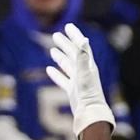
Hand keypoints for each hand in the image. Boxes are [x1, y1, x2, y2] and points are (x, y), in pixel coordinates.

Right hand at [45, 23, 114, 137]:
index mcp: (88, 64)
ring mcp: (77, 80)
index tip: (68, 26)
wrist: (89, 112)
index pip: (80, 46)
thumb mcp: (85, 73)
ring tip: (52, 49)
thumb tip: (83, 40)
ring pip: (67, 65)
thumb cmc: (89, 93)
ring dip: (60, 56)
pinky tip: (49, 70)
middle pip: (72, 54)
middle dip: (65, 44)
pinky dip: (56, 73)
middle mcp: (83, 70)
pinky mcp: (72, 90)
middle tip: (56, 35)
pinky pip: (62, 79)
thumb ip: (83, 56)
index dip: (74, 35)